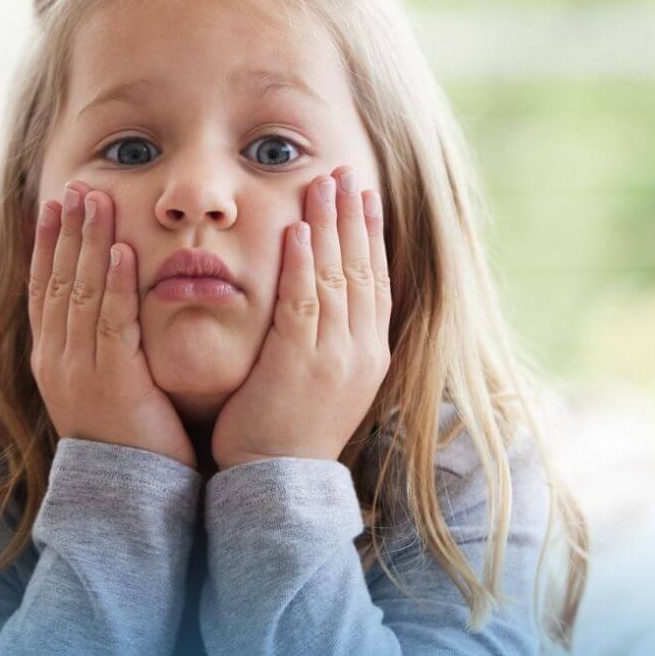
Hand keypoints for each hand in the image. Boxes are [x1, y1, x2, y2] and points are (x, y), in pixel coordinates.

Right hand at [28, 180, 197, 470]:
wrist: (128, 501)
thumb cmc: (126, 443)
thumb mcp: (102, 390)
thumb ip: (99, 351)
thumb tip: (105, 314)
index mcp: (52, 361)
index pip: (43, 290)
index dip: (47, 245)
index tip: (54, 206)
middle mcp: (58, 361)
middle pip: (57, 282)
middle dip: (66, 231)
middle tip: (76, 186)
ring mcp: (81, 371)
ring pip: (81, 293)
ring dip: (89, 242)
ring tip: (97, 200)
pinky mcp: (114, 382)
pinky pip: (111, 322)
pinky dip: (115, 283)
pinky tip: (121, 250)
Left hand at [211, 166, 391, 470]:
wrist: (278, 484)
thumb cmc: (289, 434)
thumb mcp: (322, 384)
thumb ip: (326, 343)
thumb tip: (324, 310)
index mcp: (370, 355)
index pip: (376, 282)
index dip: (371, 236)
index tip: (364, 196)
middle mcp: (361, 352)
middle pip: (363, 269)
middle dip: (354, 217)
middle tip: (346, 171)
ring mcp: (334, 358)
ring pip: (338, 278)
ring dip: (330, 226)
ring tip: (322, 183)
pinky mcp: (299, 364)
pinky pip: (304, 303)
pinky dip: (303, 264)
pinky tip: (299, 230)